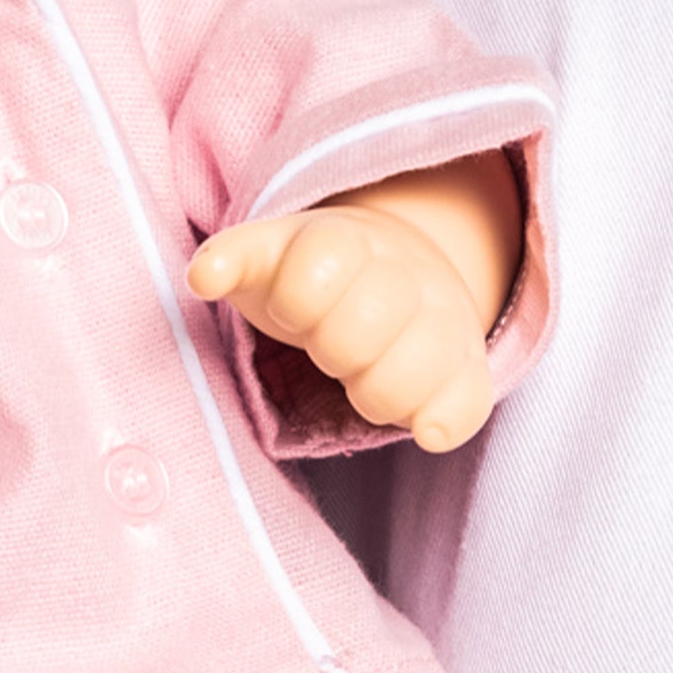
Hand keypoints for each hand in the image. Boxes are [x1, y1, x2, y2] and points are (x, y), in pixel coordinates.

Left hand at [188, 199, 495, 449]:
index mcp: (342, 243)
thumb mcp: (267, 259)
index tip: (295, 311)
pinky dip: (443, 420)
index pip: (316, 272)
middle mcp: (400, 276)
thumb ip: (230, 260)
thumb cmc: (312, 278)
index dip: (294, 304)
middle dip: (332, 349)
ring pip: (410, 373)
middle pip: (358, 332)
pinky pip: (466, 404)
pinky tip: (423, 429)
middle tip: (332, 347)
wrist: (400, 266)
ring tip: (364, 379)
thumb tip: (204, 277)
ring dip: (374, 392)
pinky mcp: (468, 368)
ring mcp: (441, 321)